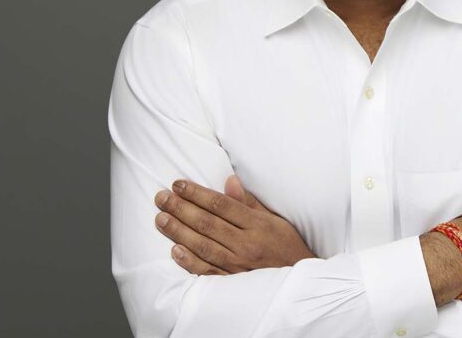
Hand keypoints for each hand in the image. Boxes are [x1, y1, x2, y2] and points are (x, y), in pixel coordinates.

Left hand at [154, 175, 316, 275]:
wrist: (300, 278)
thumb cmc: (287, 245)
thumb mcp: (274, 219)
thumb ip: (249, 202)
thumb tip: (229, 181)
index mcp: (257, 225)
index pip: (221, 205)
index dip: (197, 193)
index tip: (178, 184)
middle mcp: (246, 244)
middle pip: (207, 223)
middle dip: (181, 208)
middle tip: (161, 198)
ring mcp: (238, 264)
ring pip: (203, 246)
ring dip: (179, 231)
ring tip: (161, 218)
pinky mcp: (233, 281)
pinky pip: (208, 271)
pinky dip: (190, 262)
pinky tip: (174, 250)